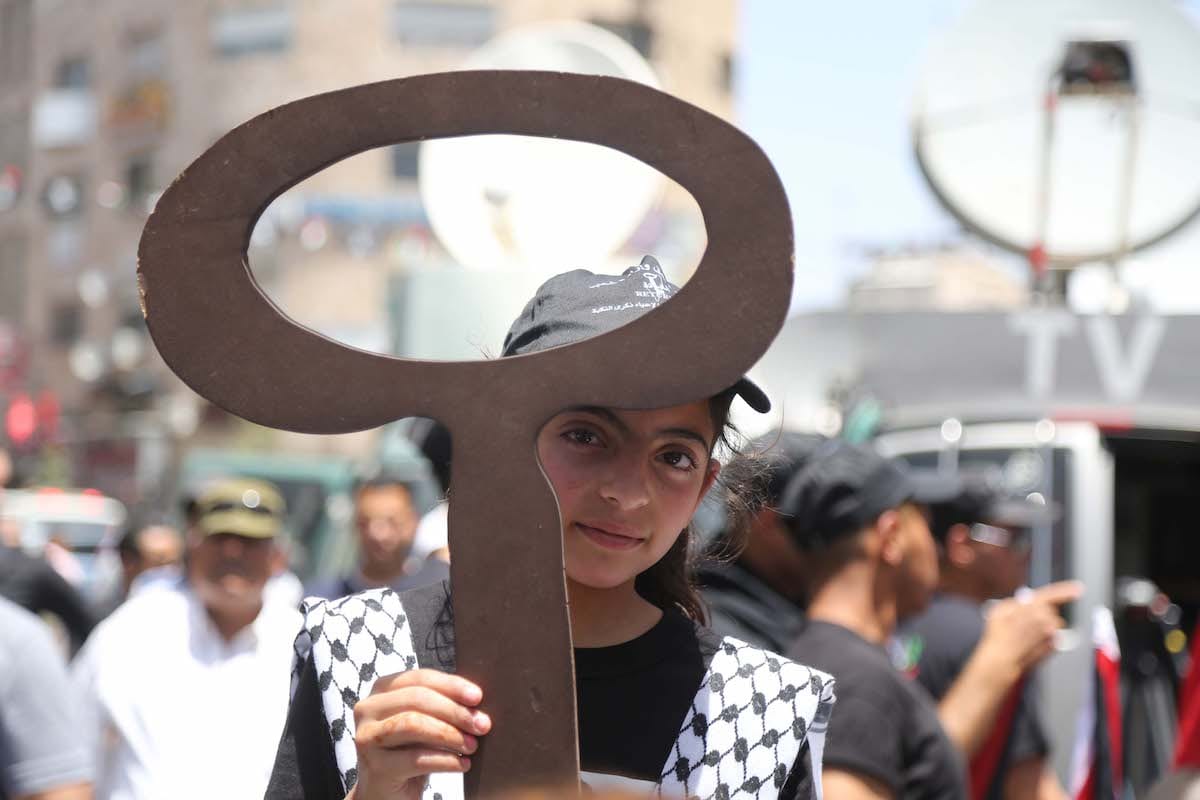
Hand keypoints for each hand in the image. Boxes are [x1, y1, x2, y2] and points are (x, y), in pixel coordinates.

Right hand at [349, 669, 491, 799]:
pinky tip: (463, 764)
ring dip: (449, 734)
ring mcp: (367, 738)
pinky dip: (446, 760)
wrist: (386, 794)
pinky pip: (416, 758)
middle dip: (454, 711)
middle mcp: (367, 710)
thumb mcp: (424, 723)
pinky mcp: (375, 767)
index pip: (419, 678)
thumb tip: (476, 700)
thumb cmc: (410, 751)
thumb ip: (440, 705)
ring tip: (472, 745)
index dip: (451, 685)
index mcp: (381, 690)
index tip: (478, 696)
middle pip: (417, 699)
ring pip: (413, 724)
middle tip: (482, 724)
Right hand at [979, 581, 1082, 675]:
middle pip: (1051, 610)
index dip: (1066, 589)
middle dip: (1039, 613)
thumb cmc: (999, 635)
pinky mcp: (1054, 646)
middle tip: (1022, 622)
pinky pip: (1052, 637)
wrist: (1003, 659)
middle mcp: (1047, 619)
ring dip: (1041, 626)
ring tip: (1023, 634)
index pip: (1054, 594)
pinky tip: (1029, 642)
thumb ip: (1015, 602)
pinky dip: (1044, 638)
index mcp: (1035, 606)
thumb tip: (1023, 601)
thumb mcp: (1000, 609)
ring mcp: (1052, 634)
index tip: (1077, 588)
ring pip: (1052, 625)